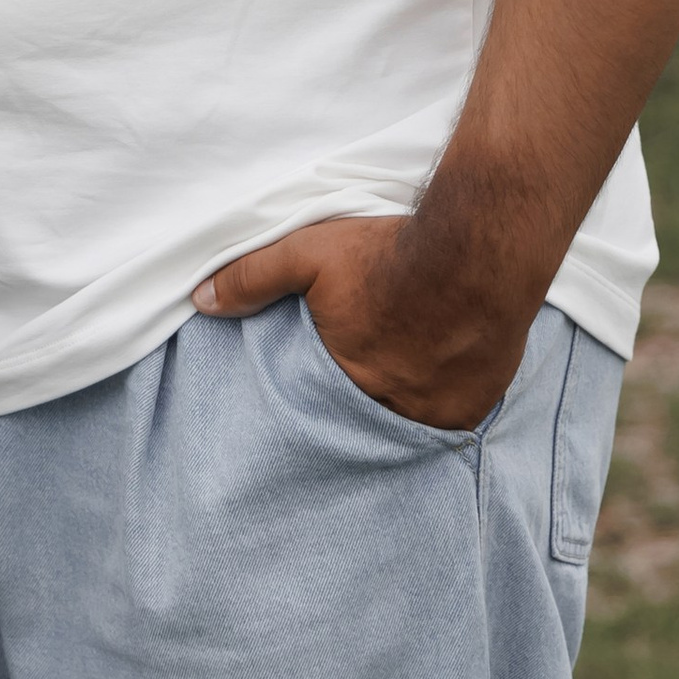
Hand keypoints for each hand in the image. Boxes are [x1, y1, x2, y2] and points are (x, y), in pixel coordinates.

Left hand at [191, 212, 536, 430]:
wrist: (477, 251)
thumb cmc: (389, 254)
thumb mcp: (307, 253)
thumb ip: (252, 277)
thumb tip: (201, 300)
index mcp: (346, 382)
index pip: (318, 412)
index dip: (317, 402)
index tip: (320, 391)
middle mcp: (392, 411)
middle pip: (365, 422)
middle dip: (359, 408)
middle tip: (364, 385)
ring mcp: (438, 416)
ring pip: (409, 427)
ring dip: (402, 409)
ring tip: (401, 383)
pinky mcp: (476, 408)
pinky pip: (452, 423)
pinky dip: (441, 407)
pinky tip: (438, 380)